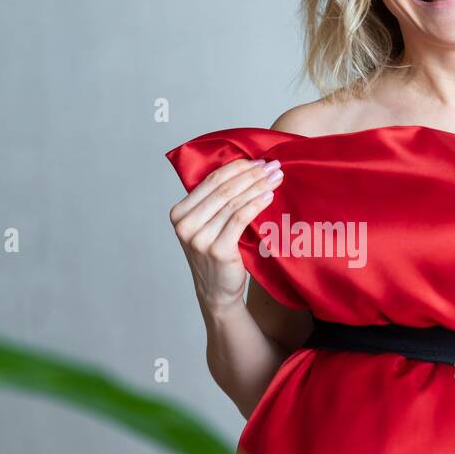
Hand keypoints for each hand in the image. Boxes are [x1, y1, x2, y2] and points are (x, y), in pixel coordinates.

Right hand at [169, 157, 283, 312]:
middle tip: (272, 166)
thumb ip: (214, 202)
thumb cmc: (216, 255)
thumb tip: (244, 168)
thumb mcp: (206, 226)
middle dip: (251, 174)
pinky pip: (240, 219)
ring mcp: (199, 239)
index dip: (236, 168)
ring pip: (233, 202)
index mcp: (179, 213)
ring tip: (276, 178)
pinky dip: (256, 203)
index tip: (258, 161)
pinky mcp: (218, 250)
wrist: (217, 292)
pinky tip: (269, 196)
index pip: (210, 181)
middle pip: (223, 189)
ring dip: (257, 186)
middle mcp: (185, 225)